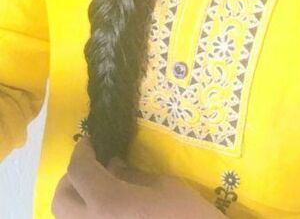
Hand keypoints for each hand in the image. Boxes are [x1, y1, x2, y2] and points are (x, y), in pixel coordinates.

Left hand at [51, 137, 224, 217]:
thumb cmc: (186, 214)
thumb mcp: (161, 185)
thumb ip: (129, 174)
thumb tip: (112, 165)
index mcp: (108, 203)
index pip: (78, 171)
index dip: (82, 151)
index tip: (92, 140)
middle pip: (61, 199)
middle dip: (72, 177)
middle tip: (94, 164)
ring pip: (68, 217)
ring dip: (78, 198)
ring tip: (101, 186)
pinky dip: (89, 213)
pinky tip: (112, 206)